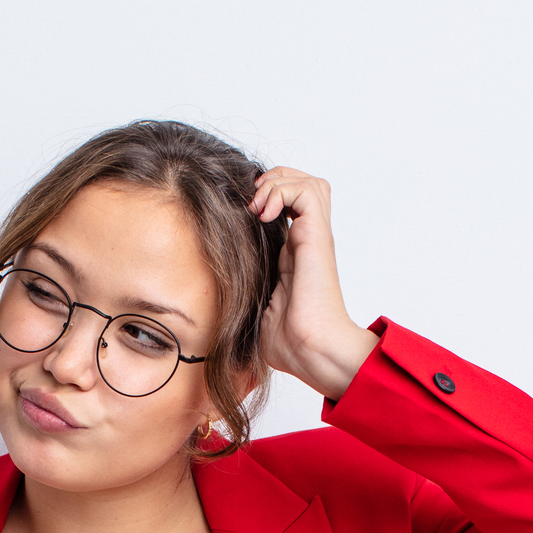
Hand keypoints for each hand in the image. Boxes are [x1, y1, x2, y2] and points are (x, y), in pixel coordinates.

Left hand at [250, 167, 378, 400]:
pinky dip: (283, 191)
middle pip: (303, 185)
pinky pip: (307, 192)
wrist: (311, 350)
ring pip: (308, 182)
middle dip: (273, 182)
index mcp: (294, 254)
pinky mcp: (317, 238)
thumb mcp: (255, 311)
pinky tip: (264, 213)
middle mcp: (307, 242)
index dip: (267, 198)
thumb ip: (244, 296)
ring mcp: (314, 238)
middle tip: (250, 202)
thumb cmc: (290, 342)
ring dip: (279, 182)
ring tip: (259, 204)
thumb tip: (216, 305)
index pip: (288, 206)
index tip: (241, 213)